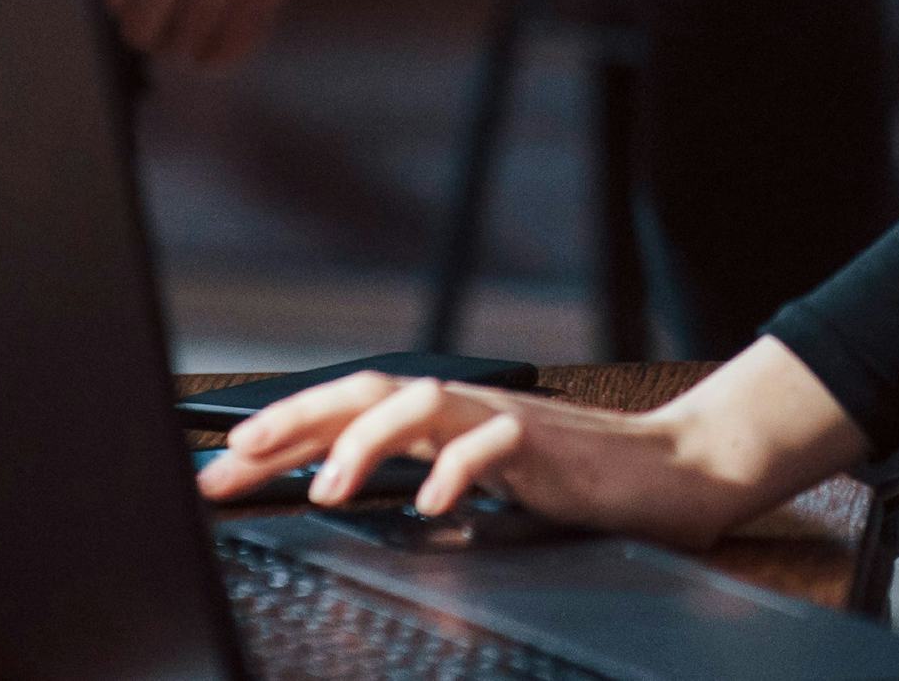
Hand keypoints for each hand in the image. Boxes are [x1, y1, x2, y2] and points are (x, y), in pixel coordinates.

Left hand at [196, 336, 865, 549]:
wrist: (676, 472)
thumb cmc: (578, 483)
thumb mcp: (481, 485)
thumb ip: (421, 480)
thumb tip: (339, 494)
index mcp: (443, 418)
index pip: (347, 411)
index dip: (281, 434)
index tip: (222, 468)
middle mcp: (466, 405)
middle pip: (367, 390)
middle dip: (296, 421)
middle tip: (236, 458)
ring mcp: (506, 417)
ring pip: (421, 402)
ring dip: (366, 442)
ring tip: (326, 489)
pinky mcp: (550, 442)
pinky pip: (495, 445)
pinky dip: (458, 471)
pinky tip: (432, 507)